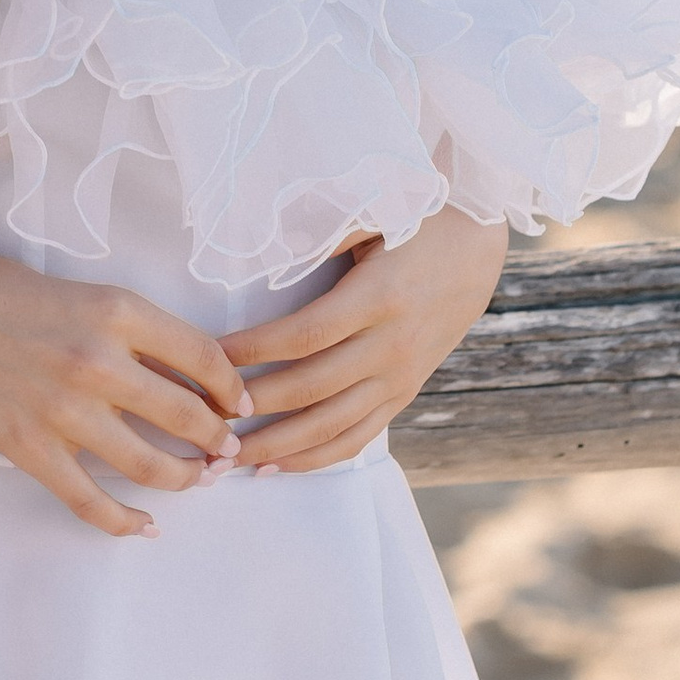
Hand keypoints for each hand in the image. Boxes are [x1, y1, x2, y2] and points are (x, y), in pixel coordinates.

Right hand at [0, 227, 247, 538]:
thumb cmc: (3, 293)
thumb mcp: (84, 293)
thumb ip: (135, 332)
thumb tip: (190, 377)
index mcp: (118, 310)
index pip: (206, 357)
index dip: (233, 387)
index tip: (237, 404)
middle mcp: (99, 360)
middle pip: (188, 417)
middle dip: (218, 441)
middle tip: (226, 451)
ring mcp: (64, 410)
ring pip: (151, 466)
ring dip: (186, 479)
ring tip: (198, 479)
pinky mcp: (30, 448)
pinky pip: (92, 502)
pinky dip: (127, 523)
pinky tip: (147, 527)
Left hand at [224, 210, 508, 472]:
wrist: (475, 249)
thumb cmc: (413, 220)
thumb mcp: (373, 213)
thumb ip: (324, 230)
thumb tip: (265, 242)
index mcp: (380, 297)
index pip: (306, 334)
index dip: (255, 351)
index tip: (211, 359)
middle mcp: (392, 345)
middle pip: (312, 388)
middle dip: (254, 408)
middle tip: (204, 418)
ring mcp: (400, 376)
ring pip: (333, 425)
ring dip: (278, 446)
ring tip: (228, 457)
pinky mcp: (403, 394)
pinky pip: (358, 437)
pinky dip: (316, 457)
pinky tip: (276, 467)